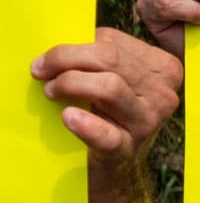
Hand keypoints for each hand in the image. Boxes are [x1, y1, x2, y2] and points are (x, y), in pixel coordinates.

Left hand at [31, 27, 181, 173]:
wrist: (115, 162)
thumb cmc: (108, 108)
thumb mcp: (112, 76)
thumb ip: (95, 56)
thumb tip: (55, 40)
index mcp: (161, 67)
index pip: (111, 42)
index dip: (72, 47)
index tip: (45, 58)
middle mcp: (162, 92)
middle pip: (108, 60)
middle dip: (65, 60)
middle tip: (39, 72)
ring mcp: (148, 121)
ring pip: (109, 87)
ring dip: (70, 84)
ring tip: (50, 92)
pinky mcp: (128, 149)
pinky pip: (107, 134)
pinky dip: (85, 125)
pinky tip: (68, 117)